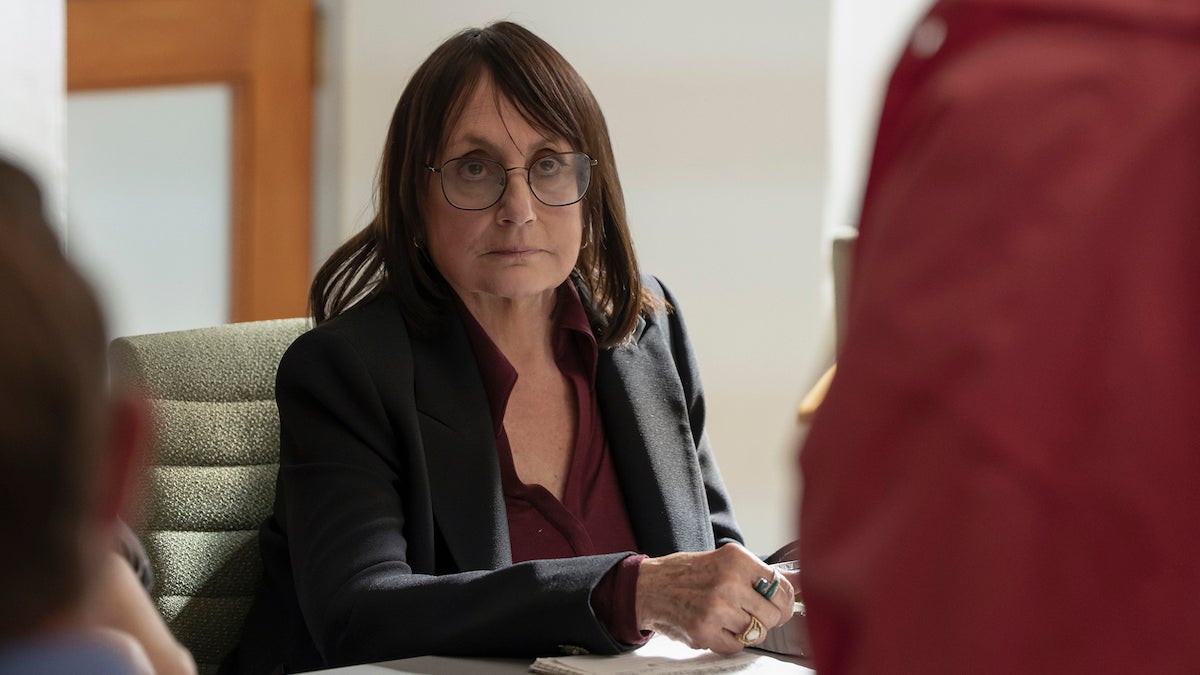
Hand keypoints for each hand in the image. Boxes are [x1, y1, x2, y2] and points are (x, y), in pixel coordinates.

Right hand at [635, 543, 796, 654]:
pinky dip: (729, 641)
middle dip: (764, 619)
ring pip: (756, 633)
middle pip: (773, 615)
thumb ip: (764, 574)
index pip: (782, 589)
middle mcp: (728, 581)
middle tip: (749, 613)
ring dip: (746, 631)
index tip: (777, 606)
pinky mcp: (704, 630)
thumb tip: (801, 582)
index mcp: (737, 559)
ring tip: (728, 618)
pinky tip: (716, 627)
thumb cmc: (692, 573)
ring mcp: (715, 607)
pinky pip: (736, 646)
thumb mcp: (727, 561)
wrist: (651, 586)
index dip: (783, 603)